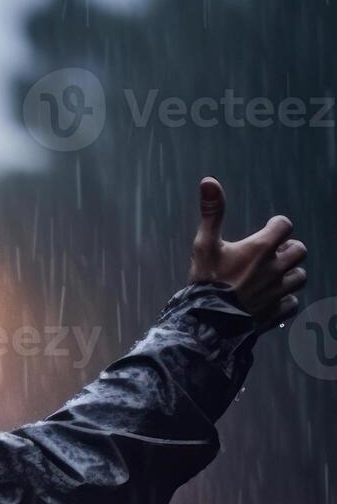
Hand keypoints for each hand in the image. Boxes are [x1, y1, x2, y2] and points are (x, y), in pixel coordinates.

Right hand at [188, 177, 305, 331]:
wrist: (207, 322)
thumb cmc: (206, 281)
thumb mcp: (204, 245)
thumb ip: (212, 212)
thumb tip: (209, 181)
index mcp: (260, 249)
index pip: (285, 225)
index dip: (277, 225)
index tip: (268, 229)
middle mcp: (274, 268)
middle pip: (299, 250)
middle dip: (288, 249)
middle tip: (272, 252)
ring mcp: (278, 291)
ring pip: (299, 276)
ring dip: (289, 273)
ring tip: (273, 275)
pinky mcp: (276, 311)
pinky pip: (291, 302)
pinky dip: (284, 299)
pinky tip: (270, 298)